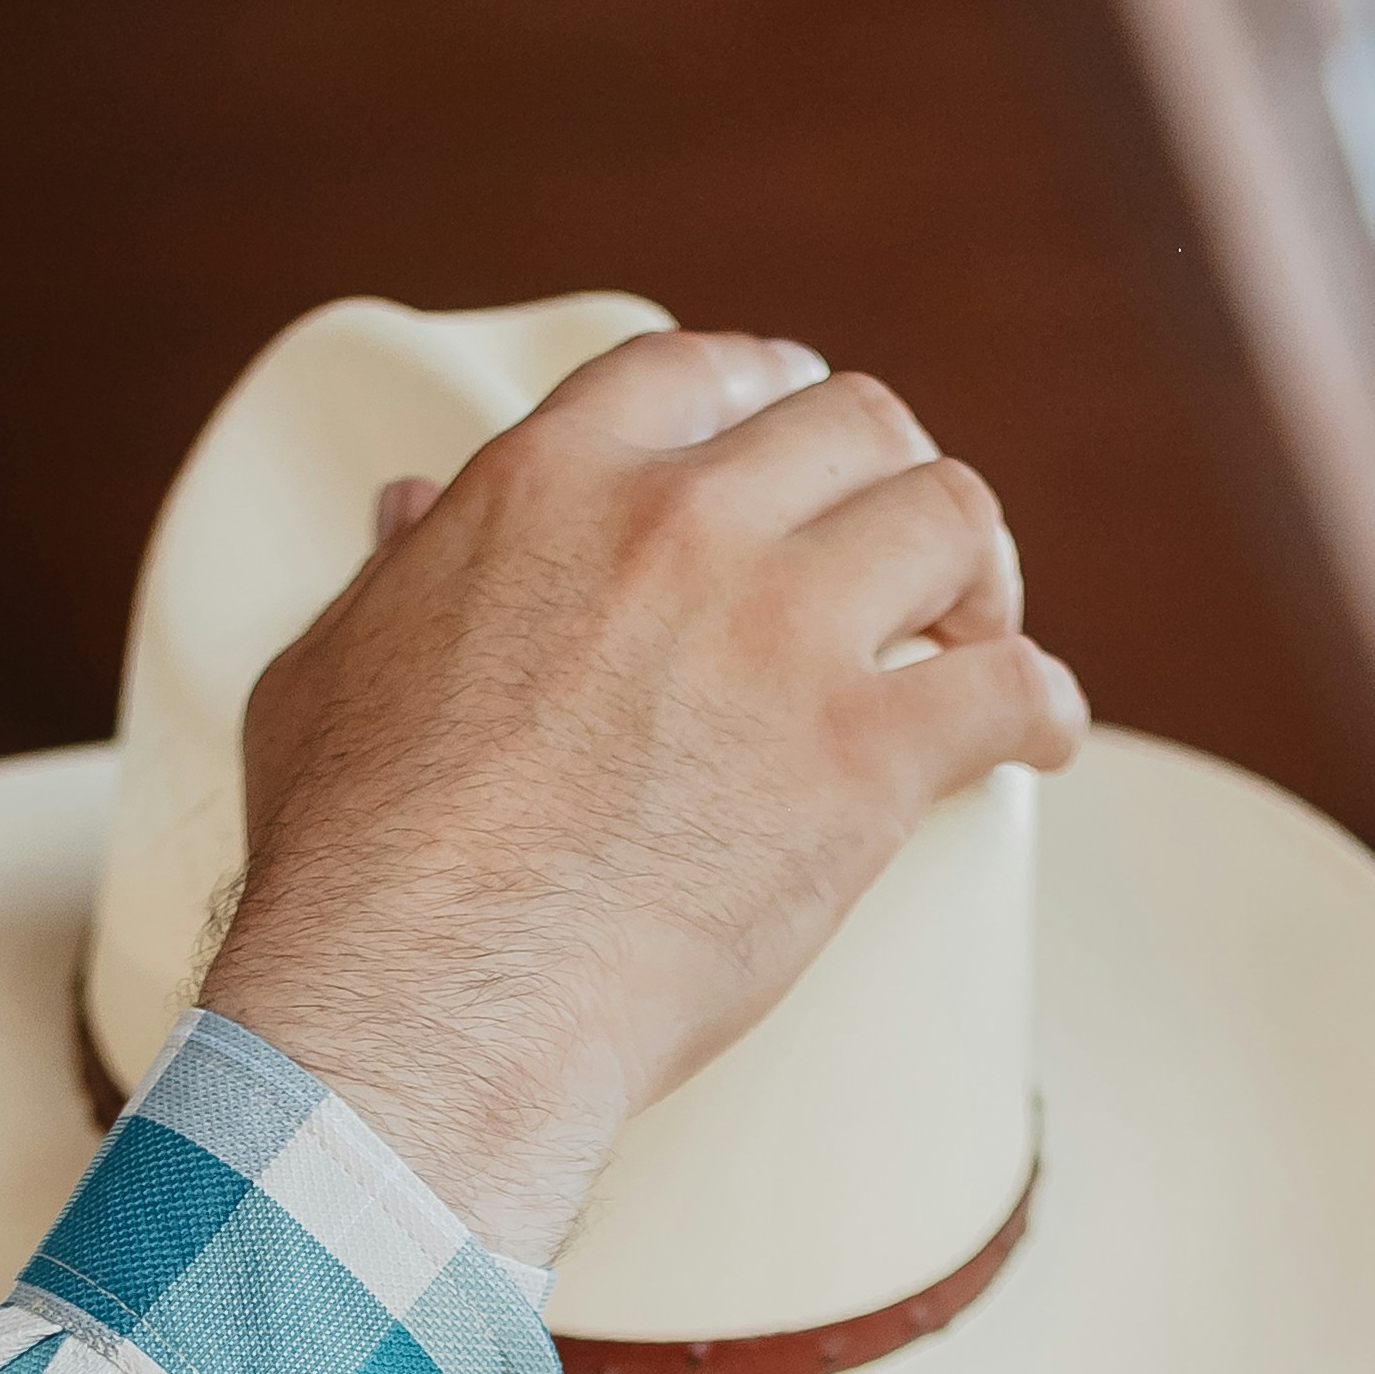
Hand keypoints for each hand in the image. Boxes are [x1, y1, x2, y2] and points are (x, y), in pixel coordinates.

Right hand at [203, 326, 1085, 1264]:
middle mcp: (683, 526)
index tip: (799, 445)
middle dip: (890, 475)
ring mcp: (783, 634)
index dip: (769, 398)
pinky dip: (1045, 706)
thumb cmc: (355, 864)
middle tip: (902, 550)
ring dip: (979, 570)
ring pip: (952, 518)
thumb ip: (392, 577)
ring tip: (975, 631)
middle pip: (854, 424)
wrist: (427, 999)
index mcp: (554, 486)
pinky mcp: (863, 760)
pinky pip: (1013, 686)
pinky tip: (1046, 737)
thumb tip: (410, 514)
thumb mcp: (327, 673)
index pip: (701, 374)